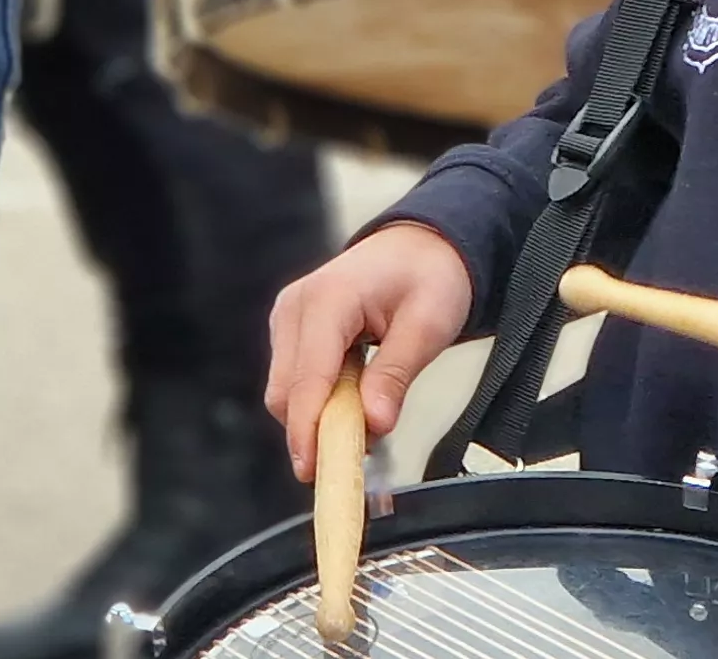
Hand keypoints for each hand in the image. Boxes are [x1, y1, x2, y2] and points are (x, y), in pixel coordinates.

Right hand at [265, 222, 472, 481]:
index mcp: (328, 298)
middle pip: (288, 392)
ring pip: (287, 392)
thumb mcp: (429, 324)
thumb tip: (374, 424)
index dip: (309, 429)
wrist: (419, 246)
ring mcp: (288, 318)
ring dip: (322, 417)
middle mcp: (296, 306)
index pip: (308, 378)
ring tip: (370, 414)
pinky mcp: (291, 331)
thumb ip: (397, 374)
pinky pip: (296, 381)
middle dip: (318, 429)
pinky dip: (321, 401)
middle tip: (366, 449)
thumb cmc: (429, 276)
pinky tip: (356, 398)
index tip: (316, 470)